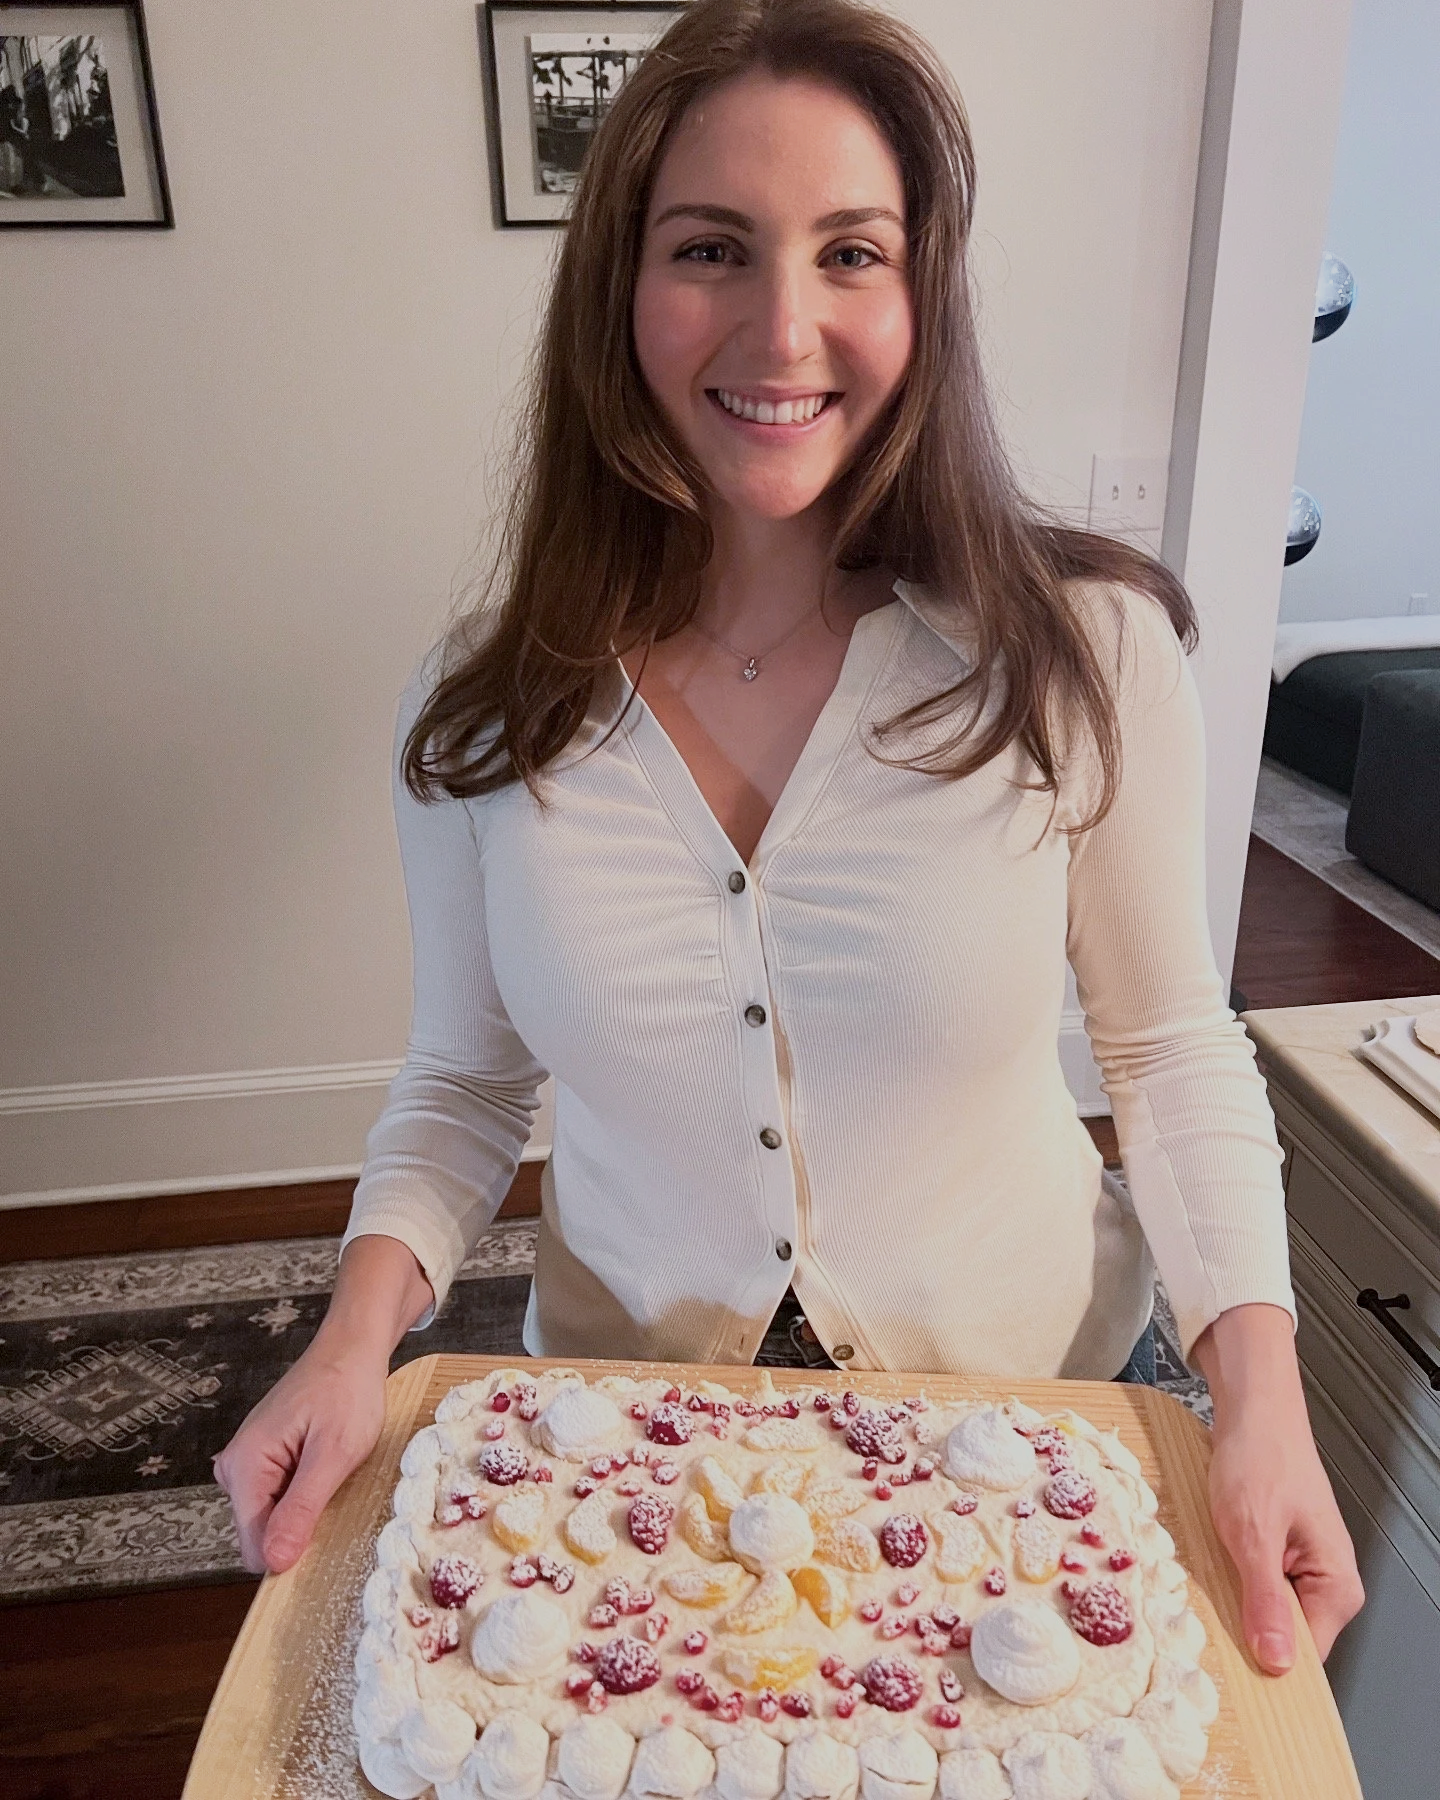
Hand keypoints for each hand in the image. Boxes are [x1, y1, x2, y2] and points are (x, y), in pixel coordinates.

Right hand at [213, 1339, 388, 1573]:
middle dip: (299, 1528)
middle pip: (260, 1534)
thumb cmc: (347, 1391)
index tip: (328, 1537)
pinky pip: (276, 1500)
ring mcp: (244, 1465)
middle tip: (336, 1494)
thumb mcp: (335, 1452)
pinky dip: (303, 1495)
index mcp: (245, 1466)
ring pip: (270, 1519)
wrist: (350, 1350)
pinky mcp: (260, 1462)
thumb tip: (273, 1562)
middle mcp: (233, 1468)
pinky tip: (324, 1470)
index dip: (291, 1551)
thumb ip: (301, 1508)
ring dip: (303, 1510)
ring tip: (332, 1476)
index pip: (254, 1545)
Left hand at [1190, 1304, 1363, 1671]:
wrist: (1253, 1407)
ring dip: (1234, 1597)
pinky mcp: (1279, 1551)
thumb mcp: (1253, 1534)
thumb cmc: (1259, 1458)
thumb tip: (1278, 1664)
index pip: (1307, 1657)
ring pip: (1265, 1609)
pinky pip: (1255, 1583)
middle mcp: (1327, 1582)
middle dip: (1246, 1626)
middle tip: (1208, 1606)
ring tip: (1212, 1567)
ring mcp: (1302, 1566)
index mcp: (1337, 1586)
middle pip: (1286, 1636)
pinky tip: (1214, 1556)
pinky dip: (1231, 1575)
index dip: (1266, 1660)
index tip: (1226, 1660)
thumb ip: (1264, 1600)